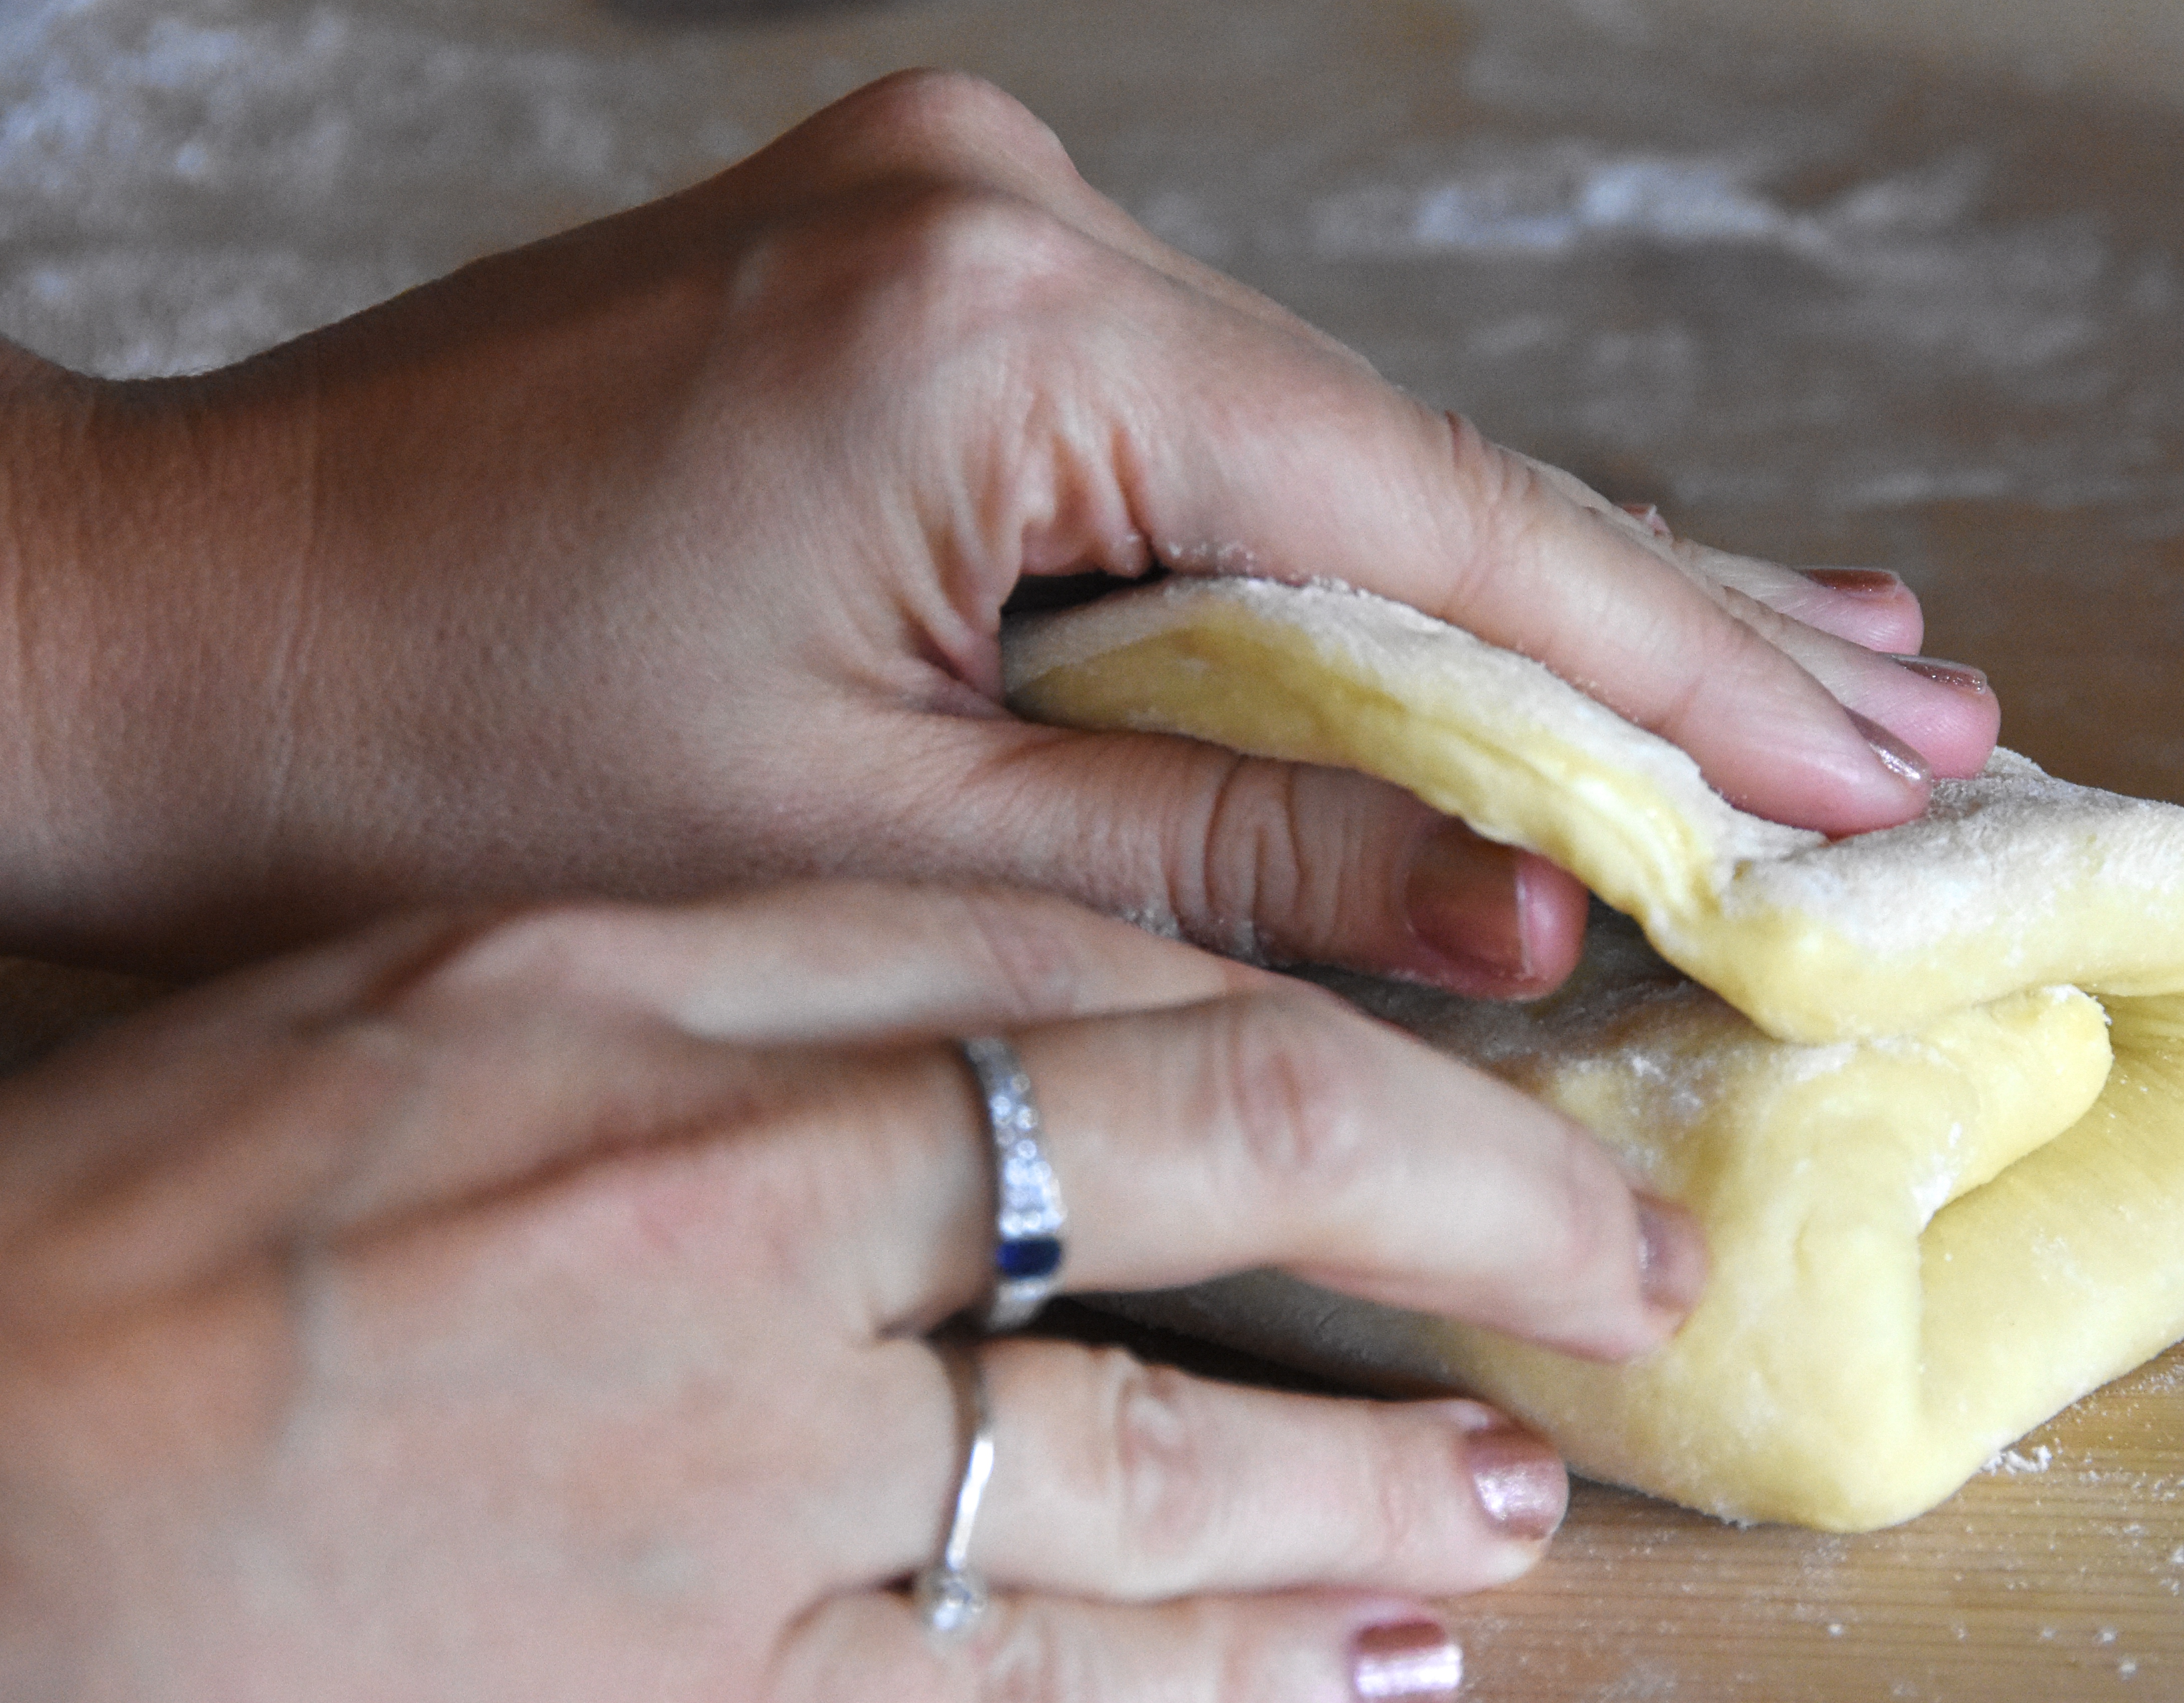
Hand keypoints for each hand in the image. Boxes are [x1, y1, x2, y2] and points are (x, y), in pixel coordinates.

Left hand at [0, 70, 1995, 980]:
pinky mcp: (927, 265)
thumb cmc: (444, 749)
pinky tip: (1515, 592)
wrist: (159, 620)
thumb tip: (1536, 899)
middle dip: (1658, 618)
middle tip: (1913, 707)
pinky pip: (1205, 422)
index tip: (1877, 769)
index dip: (1676, 671)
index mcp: (1000, 327)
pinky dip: (1352, 540)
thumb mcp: (881, 838)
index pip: (1436, 522)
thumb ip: (1239, 845)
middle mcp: (1005, 211)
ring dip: (1527, 581)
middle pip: (1408, 458)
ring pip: (1321, 441)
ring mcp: (963, 213)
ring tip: (1787, 664)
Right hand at [0, 881, 1708, 1701]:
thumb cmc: (165, 1200)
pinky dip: (1214, 1692)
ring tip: (1494, 1518)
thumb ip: (766, 966)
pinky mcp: (697, 1702)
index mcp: (695, 1031)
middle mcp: (745, 1247)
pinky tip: (1346, 1688)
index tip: (1498, 1068)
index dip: (1357, 1036)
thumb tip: (1047, 974)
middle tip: (1606, 1284)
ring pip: (1148, 1488)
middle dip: (1453, 1227)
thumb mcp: (474, 984)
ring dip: (1356, 1504)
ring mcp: (730, 1503)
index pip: (1124, 999)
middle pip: (1197, 1191)